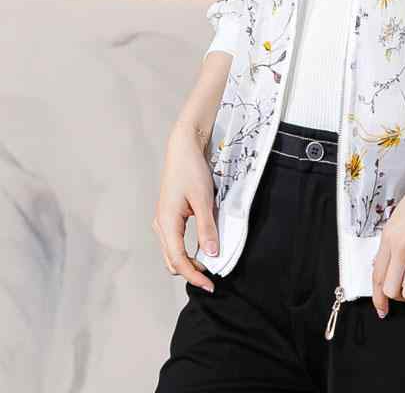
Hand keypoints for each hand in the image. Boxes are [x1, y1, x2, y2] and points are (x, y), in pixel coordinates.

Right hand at [152, 124, 219, 292]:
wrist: (183, 148)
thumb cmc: (191, 170)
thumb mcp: (204, 199)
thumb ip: (207, 228)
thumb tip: (212, 255)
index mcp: (166, 223)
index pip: (178, 260)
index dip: (194, 276)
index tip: (210, 285)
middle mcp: (161, 225)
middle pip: (172, 261)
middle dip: (191, 271)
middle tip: (213, 275)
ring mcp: (163, 221)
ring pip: (173, 252)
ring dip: (189, 261)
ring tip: (210, 262)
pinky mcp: (170, 216)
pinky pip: (175, 241)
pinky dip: (187, 250)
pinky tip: (202, 247)